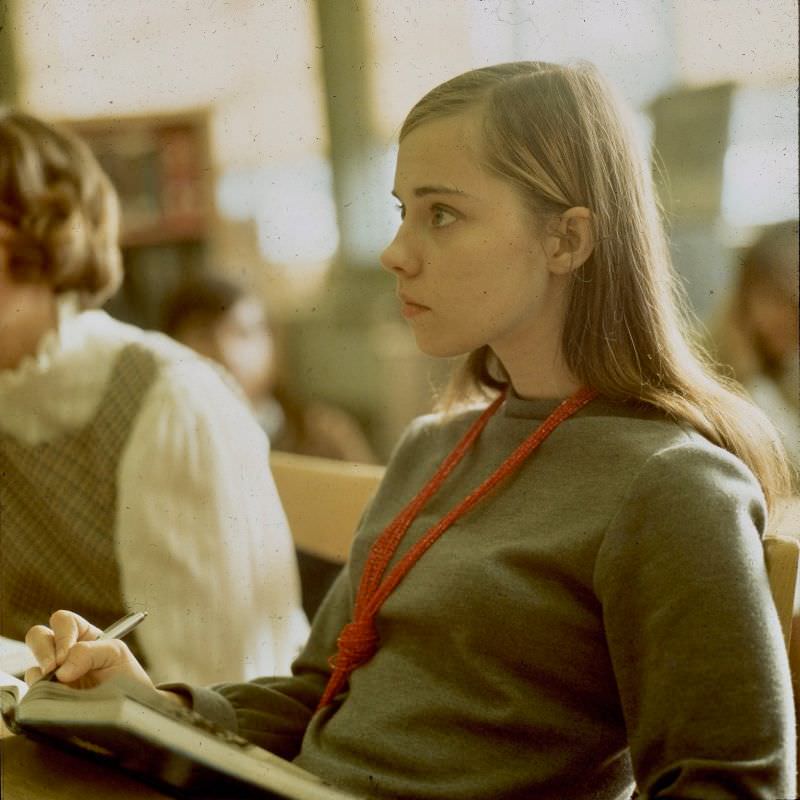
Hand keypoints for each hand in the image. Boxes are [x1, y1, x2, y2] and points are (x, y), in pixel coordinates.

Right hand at [24, 610, 154, 690]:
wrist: (127, 710)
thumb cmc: (127, 677)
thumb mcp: (116, 654)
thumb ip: (89, 652)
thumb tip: (61, 669)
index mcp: (83, 636)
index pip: (63, 621)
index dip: (62, 635)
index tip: (67, 655)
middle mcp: (65, 653)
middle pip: (38, 636)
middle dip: (43, 651)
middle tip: (53, 669)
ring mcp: (54, 676)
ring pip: (33, 665)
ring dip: (40, 674)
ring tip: (59, 686)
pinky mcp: (48, 697)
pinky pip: (32, 691)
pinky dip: (40, 694)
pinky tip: (57, 699)